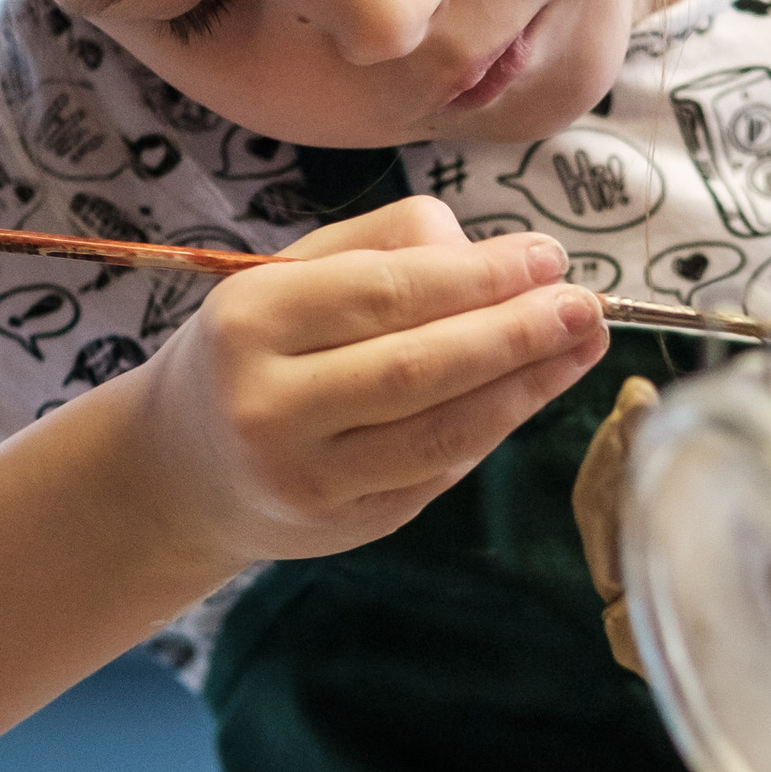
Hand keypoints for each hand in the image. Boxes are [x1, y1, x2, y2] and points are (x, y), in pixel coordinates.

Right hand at [123, 195, 607, 577]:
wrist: (183, 469)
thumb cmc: (256, 350)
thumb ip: (389, 245)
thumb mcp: (291, 274)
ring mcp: (307, 479)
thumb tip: (501, 255)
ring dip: (526, 387)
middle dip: (516, 332)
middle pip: (419, 367)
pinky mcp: (345, 526)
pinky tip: (535, 390)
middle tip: (586, 304)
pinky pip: (439, 470)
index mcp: (249, 320)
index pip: (385, 294)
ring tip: (582, 345)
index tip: (548, 255)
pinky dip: (496, 426)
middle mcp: (268, 406)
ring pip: (440, 432)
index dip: (478, 276)